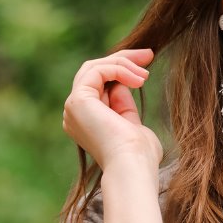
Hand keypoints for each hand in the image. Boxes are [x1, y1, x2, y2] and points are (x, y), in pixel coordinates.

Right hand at [62, 48, 162, 176]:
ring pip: (94, 68)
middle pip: (94, 72)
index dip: (123, 71)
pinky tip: (139, 79)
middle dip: (123, 60)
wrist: (133, 168)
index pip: (100, 85)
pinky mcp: (77, 100)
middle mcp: (75, 114)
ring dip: (124, 64)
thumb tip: (124, 88)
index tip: (147, 64)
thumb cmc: (140, 157)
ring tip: (146, 73)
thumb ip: (126, 109)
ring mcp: (73, 107)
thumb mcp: (133, 127)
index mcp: (86, 122)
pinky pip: (97, 70)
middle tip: (149, 54)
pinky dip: (119, 69)